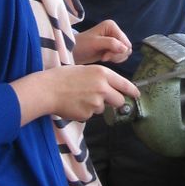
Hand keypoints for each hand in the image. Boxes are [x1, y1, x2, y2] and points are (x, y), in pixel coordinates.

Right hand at [11, 64, 139, 125]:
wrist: (47, 89)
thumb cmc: (63, 77)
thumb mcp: (85, 70)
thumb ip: (100, 79)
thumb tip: (111, 90)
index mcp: (102, 73)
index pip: (124, 84)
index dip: (132, 91)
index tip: (137, 95)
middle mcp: (102, 88)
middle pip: (119, 100)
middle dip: (115, 102)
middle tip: (104, 99)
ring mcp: (96, 102)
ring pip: (103, 108)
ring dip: (96, 106)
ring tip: (80, 98)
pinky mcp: (88, 114)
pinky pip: (91, 114)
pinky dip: (85, 111)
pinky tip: (74, 104)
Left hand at [73, 20, 132, 64]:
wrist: (73, 52)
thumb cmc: (81, 45)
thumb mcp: (95, 43)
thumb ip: (111, 44)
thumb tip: (126, 49)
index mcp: (111, 26)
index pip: (125, 42)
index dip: (118, 52)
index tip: (104, 56)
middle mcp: (115, 31)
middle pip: (127, 47)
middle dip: (117, 55)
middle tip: (104, 58)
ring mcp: (114, 39)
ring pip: (125, 52)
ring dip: (115, 57)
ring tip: (103, 58)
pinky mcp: (113, 47)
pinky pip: (121, 55)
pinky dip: (115, 59)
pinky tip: (105, 58)